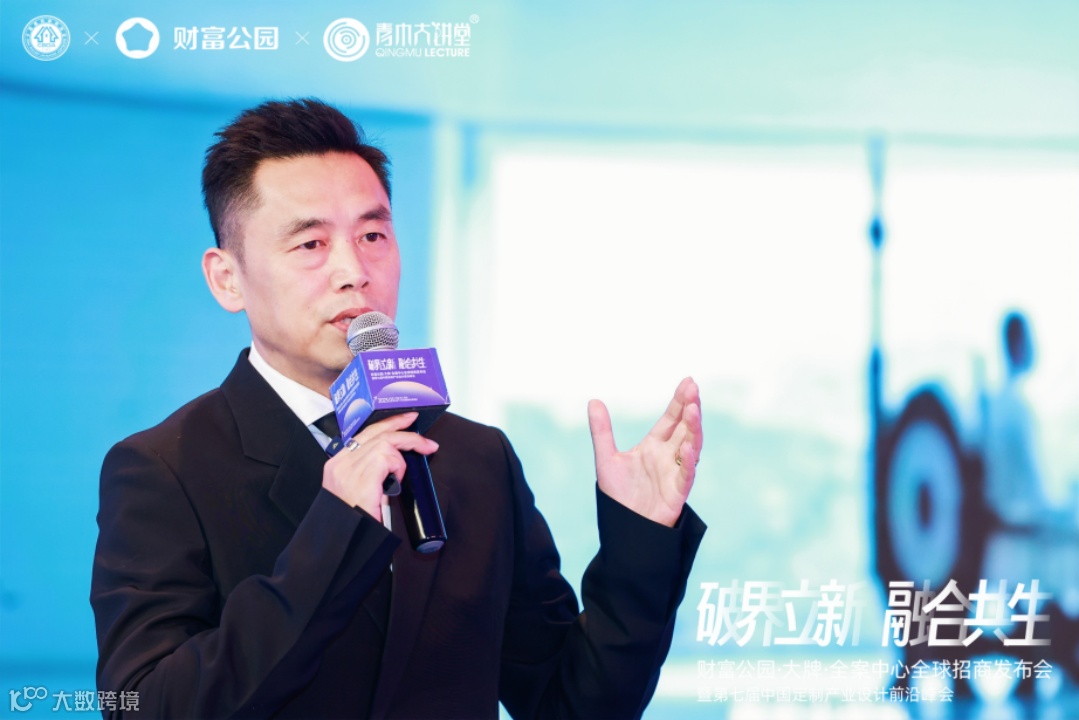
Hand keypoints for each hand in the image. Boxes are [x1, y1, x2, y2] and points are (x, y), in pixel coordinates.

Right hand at [321, 412, 438, 521]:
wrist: (345, 542)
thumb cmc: (356, 521)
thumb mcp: (358, 492)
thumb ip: (369, 474)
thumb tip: (394, 462)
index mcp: (337, 465)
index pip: (363, 435)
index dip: (386, 425)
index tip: (403, 421)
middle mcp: (340, 464)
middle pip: (374, 432)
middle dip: (399, 425)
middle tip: (418, 426)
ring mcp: (349, 469)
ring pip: (385, 443)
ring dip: (401, 456)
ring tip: (400, 475)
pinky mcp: (362, 478)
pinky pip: (388, 458)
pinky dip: (398, 467)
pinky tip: (395, 481)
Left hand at [588, 377, 701, 526]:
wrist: (624, 529)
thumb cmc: (619, 496)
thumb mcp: (606, 459)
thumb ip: (602, 431)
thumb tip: (593, 400)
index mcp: (654, 446)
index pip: (670, 419)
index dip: (679, 401)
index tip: (688, 382)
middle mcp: (668, 457)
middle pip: (684, 428)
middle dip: (690, 408)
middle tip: (694, 389)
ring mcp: (675, 474)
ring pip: (691, 447)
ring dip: (693, 429)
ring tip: (693, 410)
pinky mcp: (676, 493)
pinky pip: (686, 476)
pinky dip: (688, 461)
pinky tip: (688, 447)